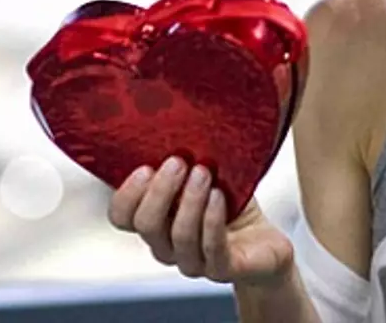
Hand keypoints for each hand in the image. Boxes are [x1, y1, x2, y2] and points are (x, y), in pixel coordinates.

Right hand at [108, 157, 294, 286]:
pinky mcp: (222, 270)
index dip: (126, 195)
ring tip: (204, 173)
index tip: (145, 166)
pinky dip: (212, 220)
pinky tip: (220, 197)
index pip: (121, 217)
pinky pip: (211, 249)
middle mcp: (166, 247)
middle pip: (146, 225)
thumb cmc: (230, 206)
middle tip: (178, 162)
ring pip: (179, 236)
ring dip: (190, 201)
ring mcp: (192, 262)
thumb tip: (175, 116)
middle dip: (160, 191)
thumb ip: (185, 161)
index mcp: (155, 223)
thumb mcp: (205, 177)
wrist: (264, 244)